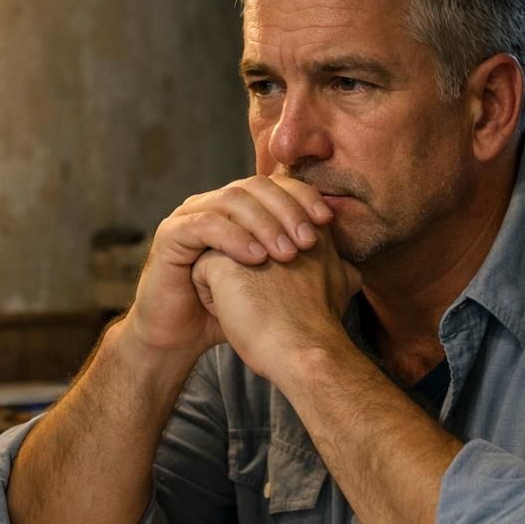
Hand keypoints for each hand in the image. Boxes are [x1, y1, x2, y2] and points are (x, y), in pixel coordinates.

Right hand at [122, 174, 334, 360]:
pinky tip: (256, 259)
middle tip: (309, 241)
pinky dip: (234, 238)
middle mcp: (215, 204)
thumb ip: (305, 272)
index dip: (304, 196)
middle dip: (288, 209)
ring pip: (232, 200)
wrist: (181, 337)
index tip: (328, 221)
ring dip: (265, 224)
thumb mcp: (272, 287)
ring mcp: (190, 215)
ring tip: (287, 254)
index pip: (276, 186)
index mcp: (240, 210)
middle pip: (256, 186)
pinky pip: (205, 224)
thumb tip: (353, 271)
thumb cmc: (227, 311)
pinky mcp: (171, 234)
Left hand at [190, 237, 362, 383]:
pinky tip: (233, 312)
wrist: (305, 351)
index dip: (267, 252)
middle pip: (242, 236)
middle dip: (244, 264)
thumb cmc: (318, 327)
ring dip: (227, 280)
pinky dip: (211, 296)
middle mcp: (274, 225)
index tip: (278, 285)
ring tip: (248, 305)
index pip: (272, 223)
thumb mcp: (340, 287)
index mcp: (305, 226)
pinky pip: (200, 272)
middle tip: (265, 298)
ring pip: (219, 252)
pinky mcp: (220, 260)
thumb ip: (337, 268)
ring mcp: (246, 239)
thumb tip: (346, 271)